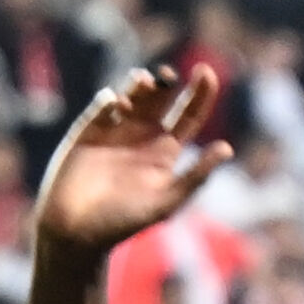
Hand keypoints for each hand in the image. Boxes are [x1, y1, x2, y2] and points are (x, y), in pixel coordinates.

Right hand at [33, 64, 229, 256]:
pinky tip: (116, 102)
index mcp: (165, 153)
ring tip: (146, 81)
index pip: (188, 116)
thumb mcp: (166, 201)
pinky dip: (109, 100)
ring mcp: (114, 132)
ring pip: (132, 97)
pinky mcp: (87, 131)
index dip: (199, 94)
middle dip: (166, 83)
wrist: (76, 231)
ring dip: (139, 86)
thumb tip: (227, 148)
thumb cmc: (123, 222)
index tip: (206, 72)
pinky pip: (101, 108)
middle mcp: (142, 137)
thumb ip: (196, 176)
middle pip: (160, 100)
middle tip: (168, 75)